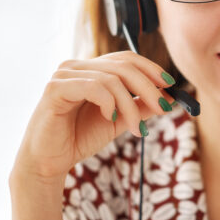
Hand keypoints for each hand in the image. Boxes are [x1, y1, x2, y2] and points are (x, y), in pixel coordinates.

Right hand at [13, 51, 175, 182]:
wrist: (48, 161)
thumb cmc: (78, 138)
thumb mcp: (118, 121)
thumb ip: (140, 108)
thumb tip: (169, 98)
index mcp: (90, 69)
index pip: (126, 58)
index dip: (151, 69)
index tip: (171, 86)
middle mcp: (76, 66)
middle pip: (123, 66)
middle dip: (148, 87)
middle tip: (164, 108)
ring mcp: (64, 74)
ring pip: (111, 79)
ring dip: (131, 105)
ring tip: (137, 128)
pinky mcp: (55, 88)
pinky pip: (93, 86)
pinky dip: (109, 102)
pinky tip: (110, 117)